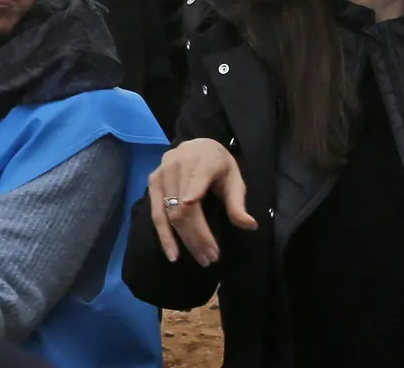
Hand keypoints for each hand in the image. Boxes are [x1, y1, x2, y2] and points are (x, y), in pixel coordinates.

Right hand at [147, 138, 256, 266]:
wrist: (196, 145)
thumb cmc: (218, 164)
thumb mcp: (234, 178)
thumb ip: (237, 202)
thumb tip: (250, 225)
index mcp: (202, 160)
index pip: (195, 177)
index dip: (192, 190)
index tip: (191, 202)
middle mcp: (177, 165)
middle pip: (184, 206)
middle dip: (198, 235)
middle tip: (212, 258)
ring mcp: (161, 174)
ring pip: (170, 214)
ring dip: (184, 240)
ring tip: (201, 258)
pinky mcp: (152, 183)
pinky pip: (156, 214)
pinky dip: (164, 236)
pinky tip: (173, 253)